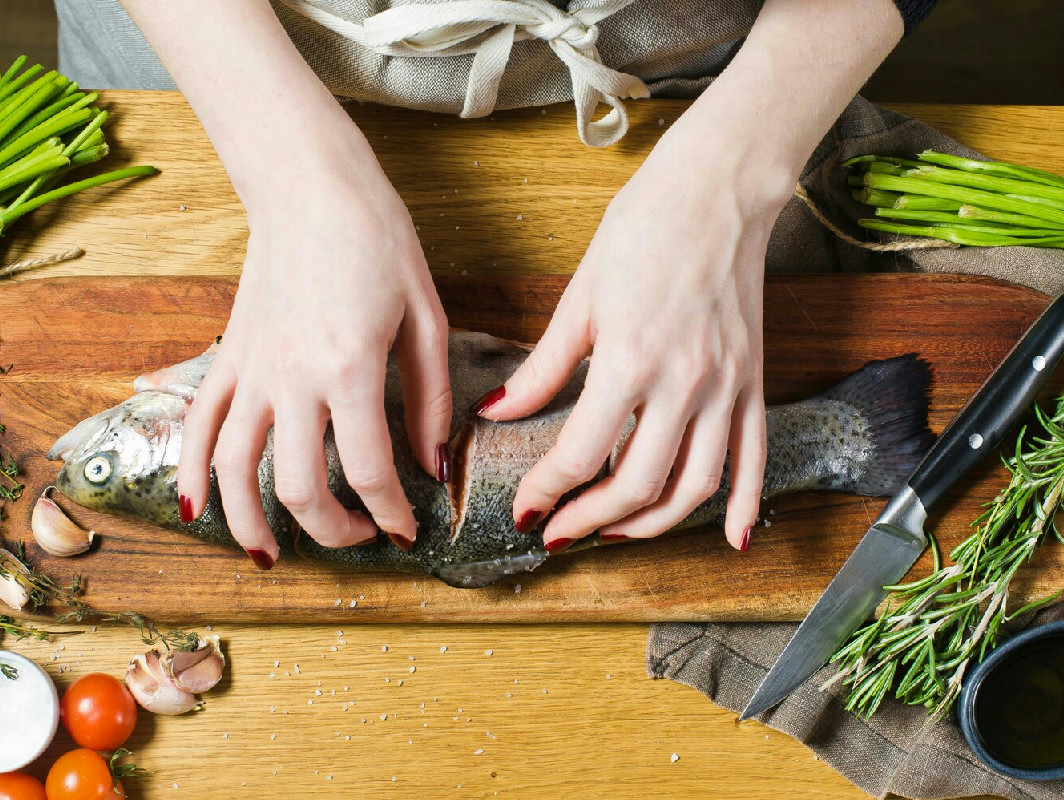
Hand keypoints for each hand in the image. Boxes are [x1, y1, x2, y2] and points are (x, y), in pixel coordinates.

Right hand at [176, 133, 450, 566]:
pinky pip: (197, 425)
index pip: (368, 470)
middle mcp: (291, 378)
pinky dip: (191, 473)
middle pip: (297, 487)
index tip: (406, 528)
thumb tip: (431, 465)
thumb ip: (429, 399)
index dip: (391, 513)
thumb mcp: (426, 318)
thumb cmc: (378, 241)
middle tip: (360, 537)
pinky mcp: (226, 357)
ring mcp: (250, 370)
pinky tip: (197, 510)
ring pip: (233, 469)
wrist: (310, 186)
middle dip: (331, 531)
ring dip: (249, 524)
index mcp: (349, 368)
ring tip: (271, 555)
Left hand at [477, 128, 791, 551]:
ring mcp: (725, 387)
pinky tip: (734, 540)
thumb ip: (543, 367)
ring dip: (653, 525)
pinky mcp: (753, 381)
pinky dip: (745, 505)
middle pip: (638, 485)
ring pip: (695, 486)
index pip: (580, 454)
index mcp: (629, 361)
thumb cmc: (643, 230)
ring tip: (616, 534)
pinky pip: (755, 458)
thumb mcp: (580, 297)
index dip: (545, 491)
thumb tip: (499, 412)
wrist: (718, 190)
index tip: (524, 507)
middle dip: (591, 521)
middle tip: (559, 532)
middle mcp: (683, 384)